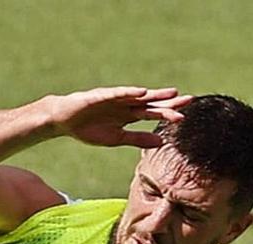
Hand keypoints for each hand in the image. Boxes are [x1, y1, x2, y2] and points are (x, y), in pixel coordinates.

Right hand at [47, 86, 192, 147]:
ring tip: (172, 93)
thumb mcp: (115, 138)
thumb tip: (161, 141)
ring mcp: (113, 99)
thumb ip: (137, 139)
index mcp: (128, 115)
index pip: (152, 113)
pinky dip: (129, 92)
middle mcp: (124, 104)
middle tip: (189, 100)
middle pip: (150, 102)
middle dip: (168, 101)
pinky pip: (117, 94)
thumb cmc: (88, 129)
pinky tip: (141, 92)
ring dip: (154, 95)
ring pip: (138, 96)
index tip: (184, 117)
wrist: (63, 121)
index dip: (167, 114)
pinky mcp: (100, 96)